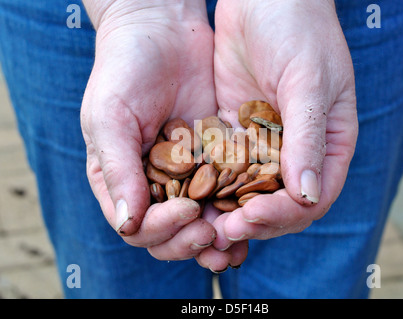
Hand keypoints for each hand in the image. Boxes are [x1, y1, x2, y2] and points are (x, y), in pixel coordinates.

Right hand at [80, 0, 220, 260]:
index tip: (187, 211)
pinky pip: (227, 191)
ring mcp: (187, 174)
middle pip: (170, 234)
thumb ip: (118, 170)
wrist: (162, 30)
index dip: (162, 230)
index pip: (138, 228)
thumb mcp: (109, 117)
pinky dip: (238, 209)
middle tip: (212, 235)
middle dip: (190, 241)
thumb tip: (128, 224)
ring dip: (217, 239)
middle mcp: (154, 184)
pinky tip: (253, 214)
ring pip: (201, 221)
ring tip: (236, 245)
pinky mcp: (216, 158)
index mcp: (122, 181)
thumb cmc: (124, 70)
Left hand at [209, 0, 357, 249]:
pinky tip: (190, 195)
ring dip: (227, 211)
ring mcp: (264, 143)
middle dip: (252, 220)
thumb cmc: (299, 30)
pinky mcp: (234, 131)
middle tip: (221, 231)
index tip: (251, 217)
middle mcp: (297, 150)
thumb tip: (307, 195)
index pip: (312, 197)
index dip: (284, 215)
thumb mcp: (309, 80)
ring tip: (202, 225)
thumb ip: (308, 137)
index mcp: (328, 144)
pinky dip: (210, 184)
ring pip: (247, 191)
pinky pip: (223, 167)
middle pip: (278, 203)